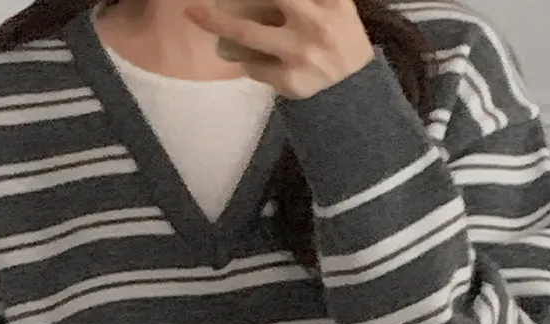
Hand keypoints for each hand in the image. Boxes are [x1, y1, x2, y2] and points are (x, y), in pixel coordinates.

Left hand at [187, 0, 374, 99]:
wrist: (354, 89)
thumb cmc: (338, 36)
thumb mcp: (333, 5)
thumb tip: (250, 3)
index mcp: (330, 2)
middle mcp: (316, 24)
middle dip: (229, 6)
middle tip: (197, 5)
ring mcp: (301, 54)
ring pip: (247, 34)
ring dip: (217, 22)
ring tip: (195, 13)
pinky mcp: (291, 81)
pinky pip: (254, 65)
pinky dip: (246, 58)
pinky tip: (246, 56)